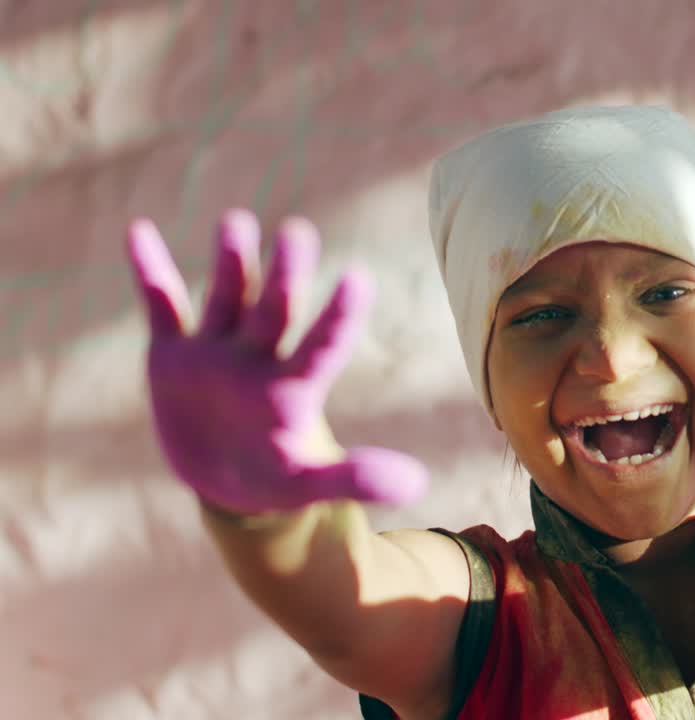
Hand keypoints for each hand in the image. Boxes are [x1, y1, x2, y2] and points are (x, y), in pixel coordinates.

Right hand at [127, 209, 427, 513]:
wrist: (222, 477)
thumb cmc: (275, 476)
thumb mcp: (309, 484)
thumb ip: (356, 478)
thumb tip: (418, 483)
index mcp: (294, 388)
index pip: (322, 347)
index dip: (339, 317)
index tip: (359, 277)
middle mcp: (260, 358)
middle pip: (276, 310)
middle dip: (285, 274)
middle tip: (298, 232)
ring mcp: (217, 350)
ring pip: (227, 296)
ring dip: (230, 261)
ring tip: (237, 222)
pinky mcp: (173, 353)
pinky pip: (162, 306)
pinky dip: (151, 271)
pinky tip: (140, 231)